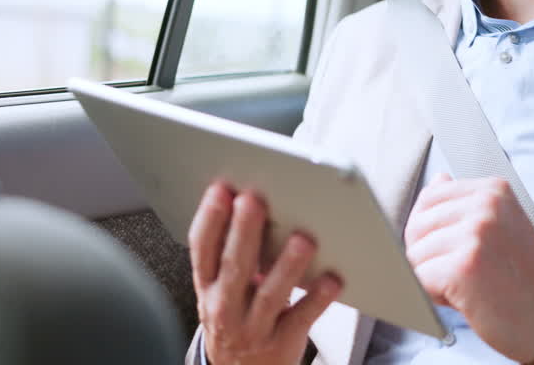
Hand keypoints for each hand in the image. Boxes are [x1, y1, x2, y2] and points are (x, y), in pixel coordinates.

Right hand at [189, 182, 341, 364]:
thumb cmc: (235, 321)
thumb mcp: (219, 292)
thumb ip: (231, 257)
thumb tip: (251, 206)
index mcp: (207, 288)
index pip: (202, 250)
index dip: (209, 219)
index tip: (220, 191)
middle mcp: (224, 308)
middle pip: (233, 267)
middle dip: (243, 232)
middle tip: (253, 201)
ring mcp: (252, 328)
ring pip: (269, 295)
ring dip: (286, 266)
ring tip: (302, 240)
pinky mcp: (282, 343)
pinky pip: (302, 318)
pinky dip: (317, 298)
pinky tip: (332, 279)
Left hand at [404, 173, 533, 361]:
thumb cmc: (526, 280)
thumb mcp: (502, 226)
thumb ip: (465, 203)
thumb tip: (437, 179)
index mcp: (494, 189)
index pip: (430, 198)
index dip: (431, 233)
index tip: (458, 252)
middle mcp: (486, 204)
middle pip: (417, 227)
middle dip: (428, 257)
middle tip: (465, 275)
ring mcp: (475, 233)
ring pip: (415, 255)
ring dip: (433, 279)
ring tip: (470, 287)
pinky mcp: (464, 265)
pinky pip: (419, 279)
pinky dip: (434, 296)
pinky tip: (465, 300)